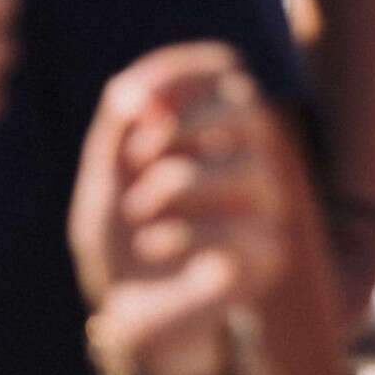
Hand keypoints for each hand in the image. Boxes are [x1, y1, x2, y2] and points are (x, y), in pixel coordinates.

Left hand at [69, 43, 297, 374]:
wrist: (129, 309)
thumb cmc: (118, 229)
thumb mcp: (104, 168)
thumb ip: (119, 123)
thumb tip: (136, 91)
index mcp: (217, 123)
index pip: (223, 66)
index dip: (176, 72)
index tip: (127, 100)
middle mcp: (256, 157)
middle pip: (244, 105)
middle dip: (176, 128)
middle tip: (135, 162)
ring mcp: (270, 207)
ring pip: (236, 167)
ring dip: (167, 186)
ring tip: (137, 214)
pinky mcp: (270, 256)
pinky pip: (232, 231)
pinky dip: (177, 235)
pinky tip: (155, 247)